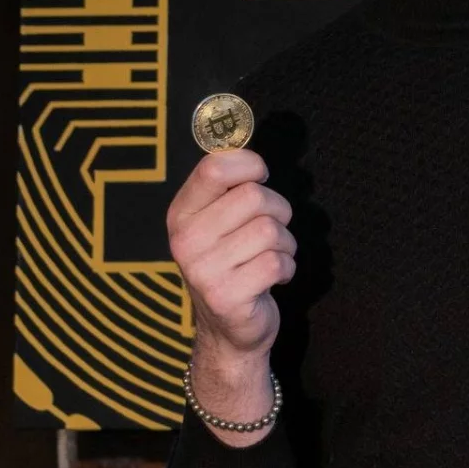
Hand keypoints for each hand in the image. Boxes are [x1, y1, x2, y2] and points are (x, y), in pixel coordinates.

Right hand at [167, 148, 296, 364]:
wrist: (228, 331)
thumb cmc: (232, 263)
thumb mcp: (218, 222)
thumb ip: (227, 184)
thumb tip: (238, 136)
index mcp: (181, 214)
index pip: (214, 167)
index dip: (249, 164)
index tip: (260, 176)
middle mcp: (185, 241)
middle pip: (253, 197)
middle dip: (278, 209)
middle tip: (273, 227)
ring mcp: (203, 271)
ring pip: (270, 230)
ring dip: (285, 242)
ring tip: (272, 256)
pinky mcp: (227, 297)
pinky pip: (277, 263)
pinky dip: (287, 268)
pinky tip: (273, 278)